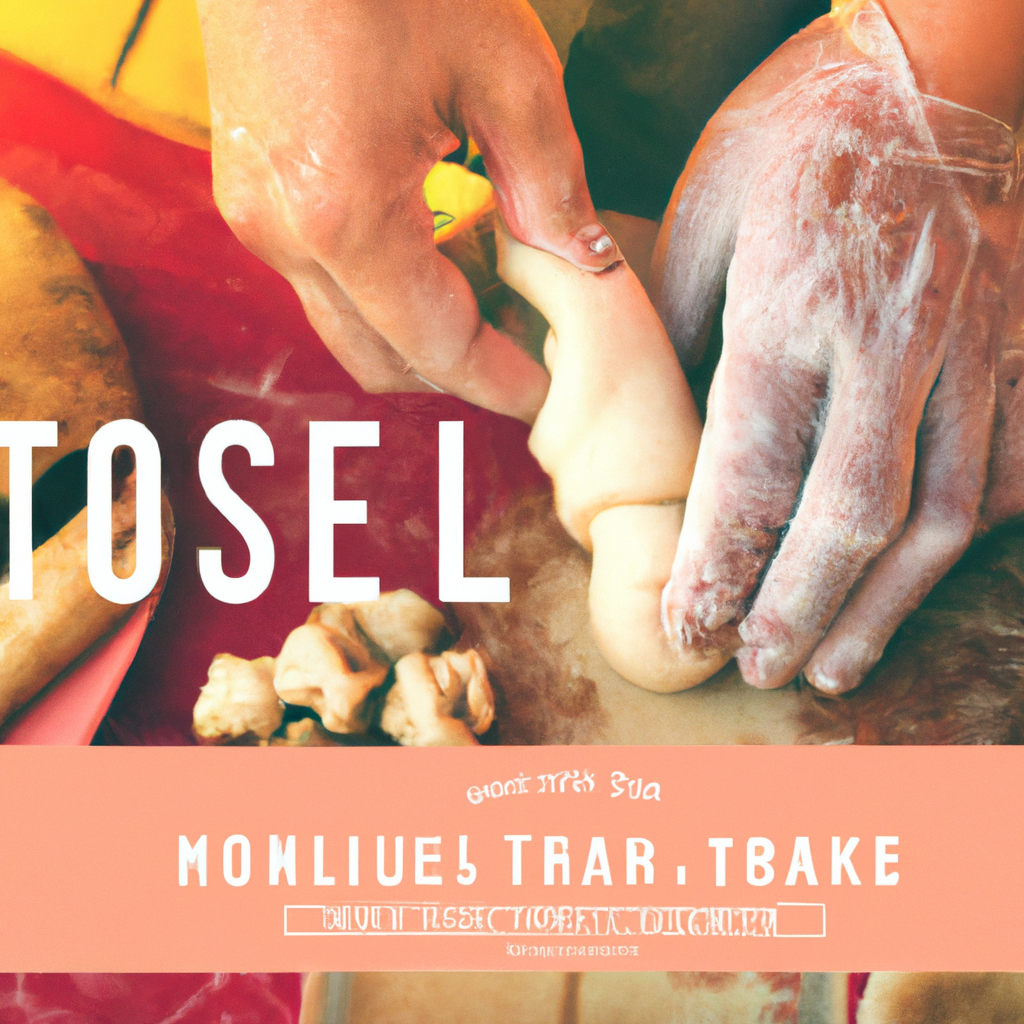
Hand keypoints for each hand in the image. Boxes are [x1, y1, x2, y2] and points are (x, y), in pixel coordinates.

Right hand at [196, 0, 619, 423]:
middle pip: (381, 359)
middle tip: (524, 348)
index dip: (497, 381)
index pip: (436, 345)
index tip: (544, 394)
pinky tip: (434, 250)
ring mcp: (256, 219)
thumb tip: (581, 257)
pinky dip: (382, 292)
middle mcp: (286, 236)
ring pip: (348, 328)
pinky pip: (324, 282)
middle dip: (456, 371)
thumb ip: (548, 179)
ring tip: (488, 297)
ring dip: (417, 333)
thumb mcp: (501, 64)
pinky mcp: (249, 196)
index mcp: (346, 215)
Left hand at [653, 0, 1022, 692]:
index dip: (721, 566)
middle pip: (854, 516)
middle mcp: (893, 336)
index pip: (754, 470)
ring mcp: (977, 342)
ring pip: (944, 512)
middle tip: (763, 670)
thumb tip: (665, 435)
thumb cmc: (796, 131)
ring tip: (836, 663)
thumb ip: (684, 334)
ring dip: (887, 605)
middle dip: (801, 610)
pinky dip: (970, 536)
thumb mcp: (703, 214)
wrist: (935, 56)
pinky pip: (1011, 466)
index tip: (692, 627)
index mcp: (792, 305)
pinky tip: (925, 578)